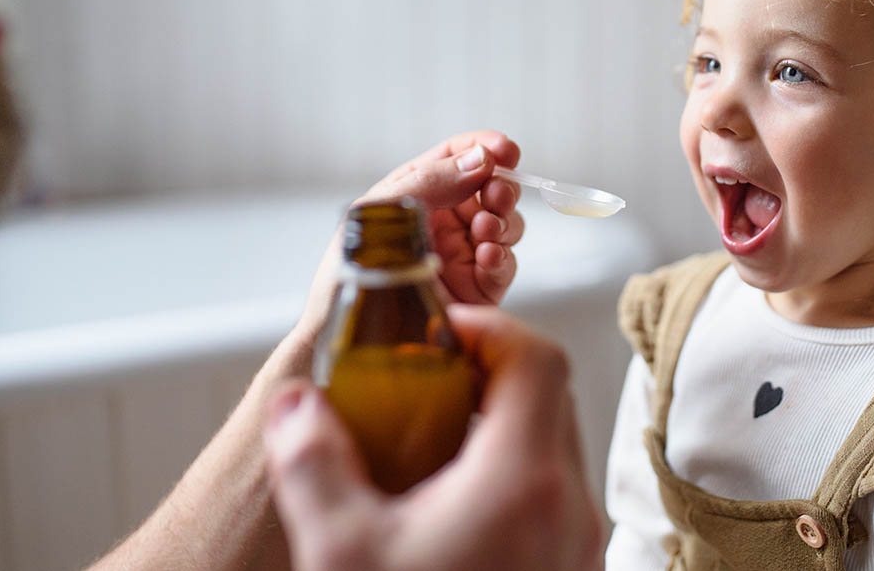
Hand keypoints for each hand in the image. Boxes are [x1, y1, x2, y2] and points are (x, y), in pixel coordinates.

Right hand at [264, 305, 604, 570]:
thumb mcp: (341, 552)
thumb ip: (313, 464)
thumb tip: (295, 402)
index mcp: (522, 482)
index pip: (536, 357)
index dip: (485, 326)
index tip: (432, 333)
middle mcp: (567, 505)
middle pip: (549, 393)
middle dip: (487, 369)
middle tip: (423, 377)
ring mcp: (579, 541)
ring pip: (554, 442)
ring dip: (500, 421)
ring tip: (429, 437)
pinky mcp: (572, 568)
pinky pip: (552, 489)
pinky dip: (510, 468)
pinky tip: (450, 500)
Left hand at [289, 131, 524, 366]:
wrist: (352, 331)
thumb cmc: (354, 267)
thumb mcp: (383, 210)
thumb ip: (431, 180)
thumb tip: (479, 160)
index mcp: (419, 192)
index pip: (458, 157)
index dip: (485, 149)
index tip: (506, 151)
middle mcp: (445, 220)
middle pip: (491, 189)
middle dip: (501, 188)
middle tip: (496, 195)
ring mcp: (464, 253)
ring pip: (506, 225)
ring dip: (504, 222)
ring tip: (485, 231)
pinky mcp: (478, 288)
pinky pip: (504, 265)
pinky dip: (502, 257)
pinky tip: (486, 257)